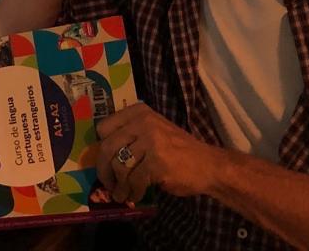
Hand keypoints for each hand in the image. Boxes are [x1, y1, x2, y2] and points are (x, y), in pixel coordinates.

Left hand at [95, 103, 217, 203]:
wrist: (208, 165)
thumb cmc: (178, 151)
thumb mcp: (153, 132)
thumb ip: (130, 136)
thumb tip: (102, 156)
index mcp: (139, 112)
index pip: (104, 127)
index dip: (101, 148)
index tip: (105, 162)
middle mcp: (143, 122)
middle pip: (107, 147)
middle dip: (104, 170)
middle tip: (108, 184)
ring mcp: (151, 140)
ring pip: (119, 166)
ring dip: (119, 185)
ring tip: (121, 194)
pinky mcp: (157, 161)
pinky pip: (134, 180)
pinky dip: (132, 192)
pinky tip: (136, 195)